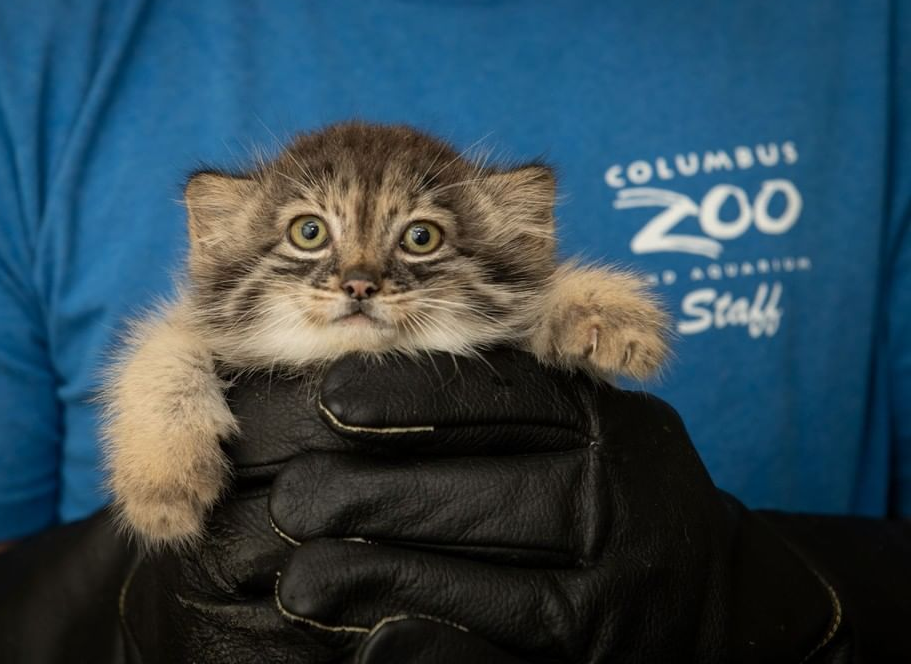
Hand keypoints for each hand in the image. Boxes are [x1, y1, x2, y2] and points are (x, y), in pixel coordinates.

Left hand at [264, 349, 909, 661]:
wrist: (723, 596)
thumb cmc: (623, 490)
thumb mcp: (593, 422)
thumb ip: (517, 393)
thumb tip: (370, 381)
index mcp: (602, 425)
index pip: (499, 397)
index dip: (407, 395)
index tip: (329, 397)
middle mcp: (610, 500)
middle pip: (474, 490)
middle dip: (368, 494)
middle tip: (294, 498)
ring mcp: (606, 590)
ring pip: (473, 580)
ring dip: (373, 574)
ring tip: (300, 574)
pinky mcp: (587, 656)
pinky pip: (492, 653)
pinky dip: (425, 645)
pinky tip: (368, 637)